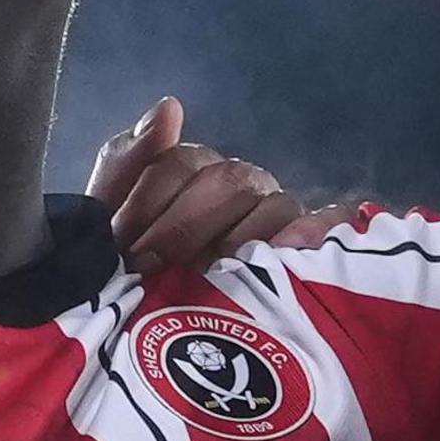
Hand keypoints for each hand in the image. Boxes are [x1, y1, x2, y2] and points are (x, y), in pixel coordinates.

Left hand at [84, 98, 339, 272]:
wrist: (159, 333)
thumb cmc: (136, 267)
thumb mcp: (114, 220)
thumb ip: (126, 163)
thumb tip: (170, 107)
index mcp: (194, 169)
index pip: (181, 163)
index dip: (149, 200)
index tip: (122, 240)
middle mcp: (241, 184)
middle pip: (228, 181)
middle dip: (183, 226)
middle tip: (151, 267)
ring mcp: (278, 215)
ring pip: (274, 206)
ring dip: (236, 241)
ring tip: (205, 276)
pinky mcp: (310, 248)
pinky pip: (325, 228)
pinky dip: (310, 235)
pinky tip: (285, 253)